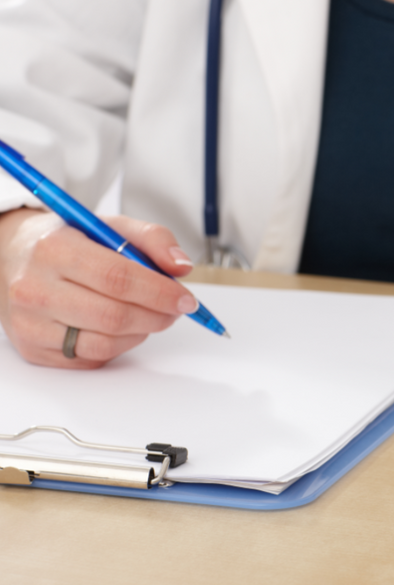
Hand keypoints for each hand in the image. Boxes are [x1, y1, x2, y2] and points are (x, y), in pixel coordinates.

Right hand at [0, 207, 197, 367]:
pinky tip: (121, 327)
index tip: (186, 299)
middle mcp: (34, 288)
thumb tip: (181, 266)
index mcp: (54, 249)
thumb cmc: (68, 242)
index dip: (160, 292)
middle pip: (114, 316)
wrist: (11, 258)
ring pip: (105, 343)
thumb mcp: (109, 226)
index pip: (118, 278)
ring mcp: (30, 323)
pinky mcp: (34, 350)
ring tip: (149, 315)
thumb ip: (152, 238)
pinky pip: (92, 358)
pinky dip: (119, 346)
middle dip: (157, 316)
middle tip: (174, 309)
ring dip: (141, 332)